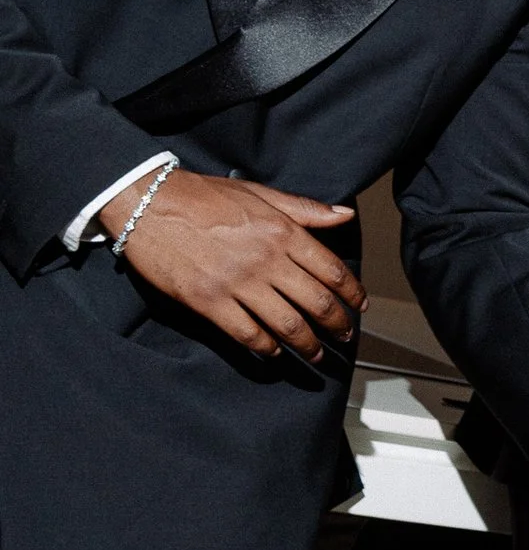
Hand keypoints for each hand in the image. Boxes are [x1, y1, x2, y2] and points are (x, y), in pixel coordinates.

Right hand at [108, 166, 360, 361]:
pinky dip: (266, 349)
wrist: (147, 203)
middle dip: (338, 325)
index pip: (332, 270)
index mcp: (282, 232)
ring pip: (287, 325)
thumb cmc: (203, 196)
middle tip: (345, 337)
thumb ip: (304, 209)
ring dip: (308, 346)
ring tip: (317, 355)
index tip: (360, 306)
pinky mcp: (209, 302)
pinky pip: (248, 335)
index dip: (352, 293)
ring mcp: (237, 284)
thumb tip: (344, 215)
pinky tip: (274, 354)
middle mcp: (265, 260)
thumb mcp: (259, 194)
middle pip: (317, 303)